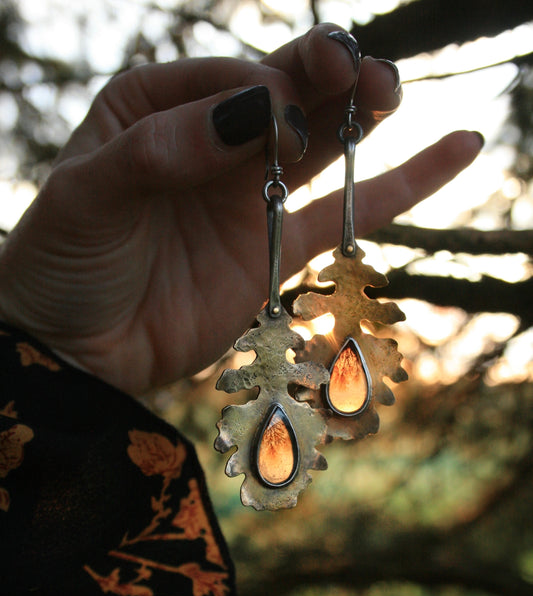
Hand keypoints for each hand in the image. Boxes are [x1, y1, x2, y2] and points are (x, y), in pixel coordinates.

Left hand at [0, 24, 481, 395]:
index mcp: (158, 105)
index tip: (270, 117)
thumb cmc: (63, 266)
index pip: (230, 79)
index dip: (262, 90)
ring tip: (388, 91)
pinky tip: (453, 147)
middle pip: (287, 93)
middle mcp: (212, 141)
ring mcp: (249, 194)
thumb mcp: (91, 194)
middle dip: (325, 75)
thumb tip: (255, 111)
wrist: (77, 353)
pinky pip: (343, 212)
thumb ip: (166, 148)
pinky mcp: (276, 248)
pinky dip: (400, 184)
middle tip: (357, 71)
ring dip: (360, 112)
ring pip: (321, 142)